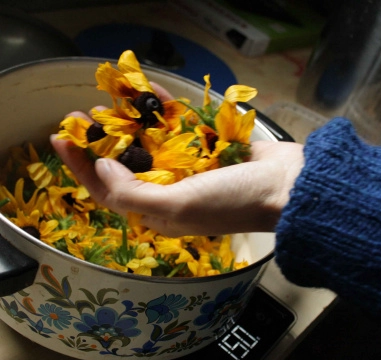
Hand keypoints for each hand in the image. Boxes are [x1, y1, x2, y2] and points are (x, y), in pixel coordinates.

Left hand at [51, 82, 303, 236]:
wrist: (286, 187)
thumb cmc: (232, 201)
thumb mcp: (176, 207)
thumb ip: (132, 192)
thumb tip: (103, 166)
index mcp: (158, 213)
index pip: (109, 190)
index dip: (81, 166)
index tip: (60, 138)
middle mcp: (169, 192)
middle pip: (125, 165)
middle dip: (100, 142)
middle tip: (80, 117)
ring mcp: (188, 168)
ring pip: (149, 143)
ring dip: (128, 122)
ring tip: (107, 102)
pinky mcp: (206, 147)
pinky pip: (178, 127)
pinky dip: (163, 110)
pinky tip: (148, 93)